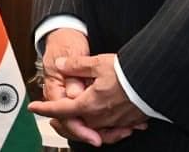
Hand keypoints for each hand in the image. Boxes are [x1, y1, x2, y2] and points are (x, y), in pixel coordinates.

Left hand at [30, 50, 147, 146]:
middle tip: (54, 114)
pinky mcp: (129, 121)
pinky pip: (113, 126)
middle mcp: (100, 117)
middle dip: (64, 118)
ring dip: (85, 121)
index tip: (33, 108)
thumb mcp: (97, 63)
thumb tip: (61, 64)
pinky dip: (107, 123)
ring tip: (79, 115)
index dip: (44, 109)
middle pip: (76, 122)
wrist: (155, 81)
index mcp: (88, 105)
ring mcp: (115, 121)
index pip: (60, 109)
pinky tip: (109, 115)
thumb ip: (76, 65)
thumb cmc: (128, 73)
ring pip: (94, 126)